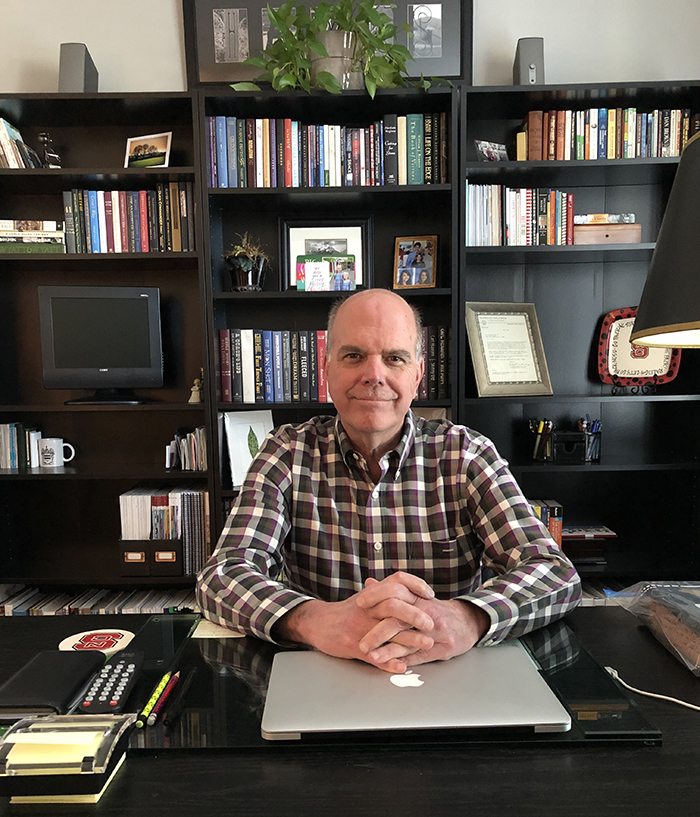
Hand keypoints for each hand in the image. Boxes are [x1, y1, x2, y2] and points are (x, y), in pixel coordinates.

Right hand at [274, 572, 436, 672]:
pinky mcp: (353, 645)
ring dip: (409, 639)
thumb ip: (384, 593)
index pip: (397, 581)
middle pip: (394, 605)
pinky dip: (388, 662)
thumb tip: (409, 588)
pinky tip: (402, 667)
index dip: (416, 585)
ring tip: (427, 644)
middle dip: (415, 614)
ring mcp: (360, 627)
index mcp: (372, 595)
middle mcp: (367, 608)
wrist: (317, 623)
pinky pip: (373, 655)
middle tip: (431, 623)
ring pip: (387, 631)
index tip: (430, 595)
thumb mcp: (364, 598)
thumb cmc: (345, 611)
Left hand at [359, 589, 489, 671]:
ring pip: (408, 641)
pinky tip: (390, 665)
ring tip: (372, 656)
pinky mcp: (442, 648)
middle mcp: (427, 613)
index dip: (376, 598)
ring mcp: (436, 632)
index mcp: (419, 598)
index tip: (359, 603)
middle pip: (399, 620)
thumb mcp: (417, 596)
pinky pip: (419, 656)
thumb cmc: (436, 609)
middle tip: (361, 642)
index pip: (395, 593)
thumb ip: (392, 592)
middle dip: (377, 632)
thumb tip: (369, 583)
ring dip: (388, 650)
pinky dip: (403, 660)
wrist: (467, 621)